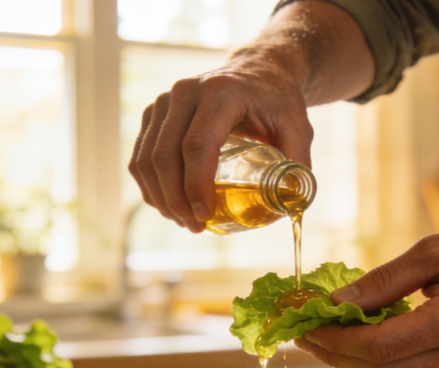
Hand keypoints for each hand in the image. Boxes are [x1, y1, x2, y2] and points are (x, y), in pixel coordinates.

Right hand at [128, 55, 313, 232]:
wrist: (258, 70)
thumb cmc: (278, 101)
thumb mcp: (298, 127)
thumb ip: (297, 165)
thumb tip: (291, 206)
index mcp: (221, 93)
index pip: (197, 145)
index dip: (195, 185)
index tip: (203, 215)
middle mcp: (186, 92)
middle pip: (165, 155)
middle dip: (175, 199)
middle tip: (195, 226)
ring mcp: (165, 101)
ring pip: (146, 158)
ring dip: (160, 197)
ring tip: (182, 221)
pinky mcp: (154, 113)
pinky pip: (140, 155)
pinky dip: (150, 186)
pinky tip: (168, 205)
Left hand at [294, 223, 438, 367]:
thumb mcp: (435, 250)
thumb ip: (382, 282)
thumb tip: (335, 303)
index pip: (376, 347)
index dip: (333, 340)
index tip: (304, 323)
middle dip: (334, 355)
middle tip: (302, 334)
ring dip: (352, 361)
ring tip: (323, 336)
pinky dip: (380, 359)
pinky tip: (360, 338)